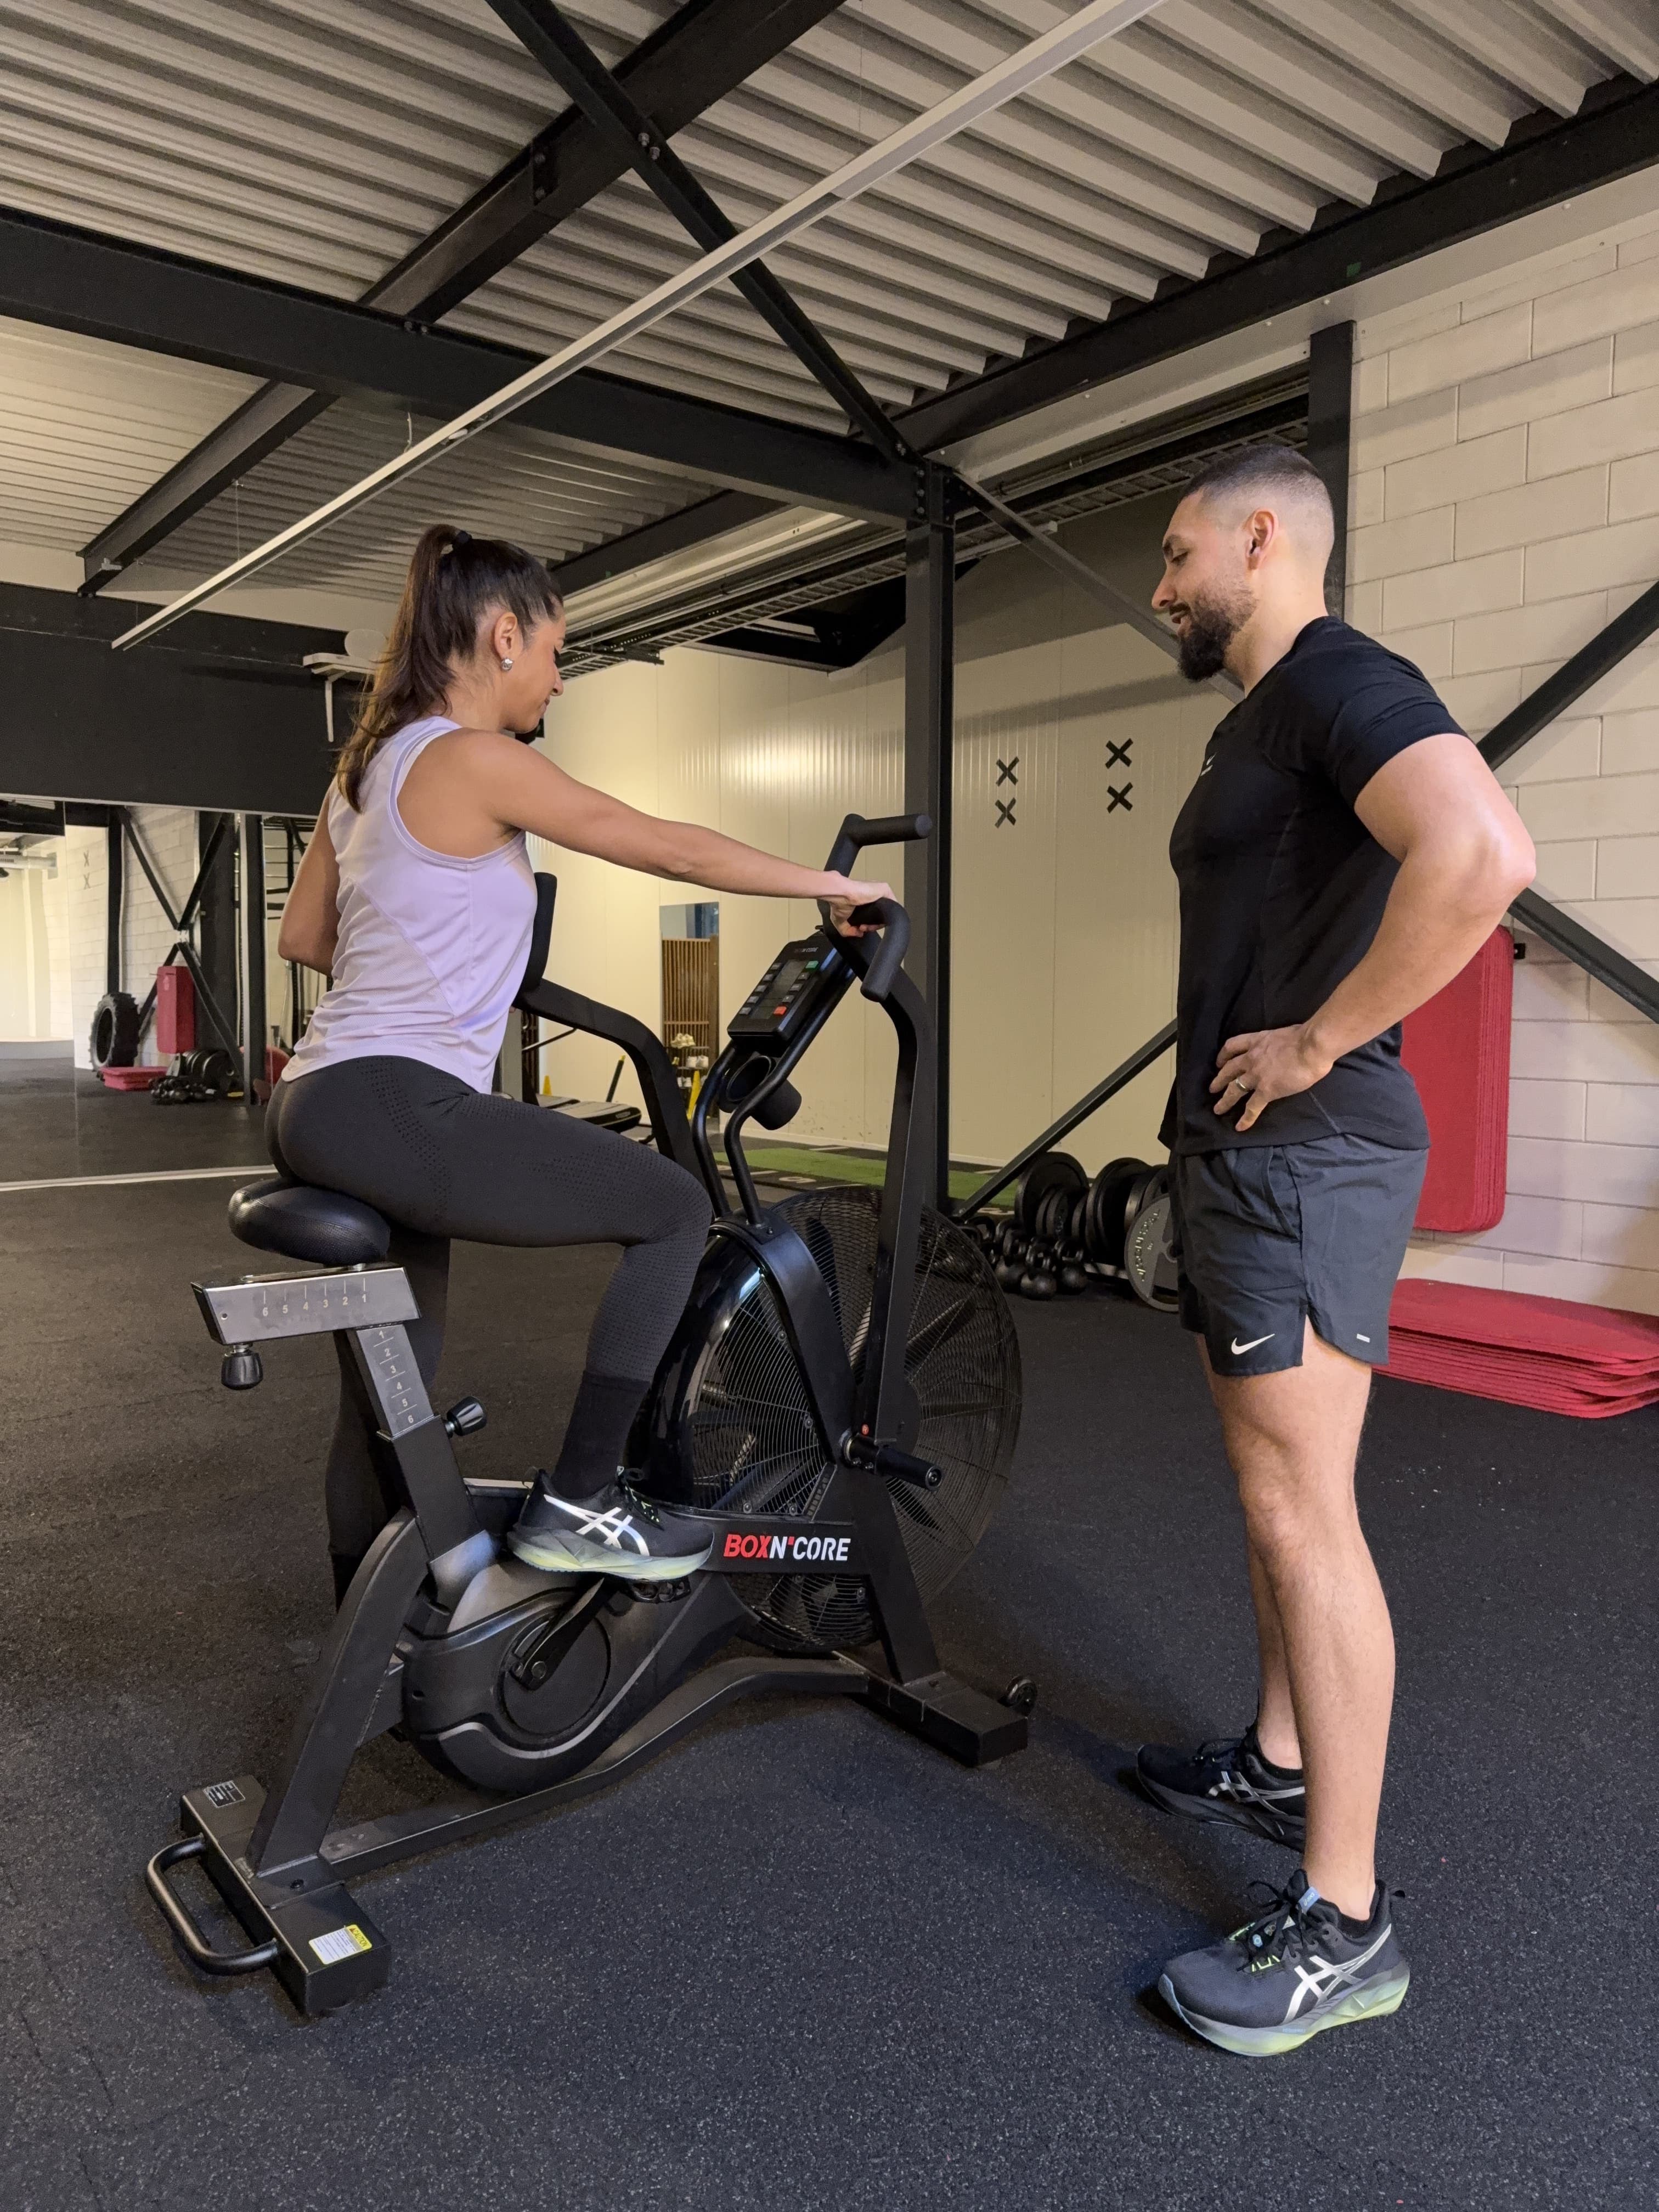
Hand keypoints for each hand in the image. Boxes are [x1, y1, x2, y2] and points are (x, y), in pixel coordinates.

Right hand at [822, 876, 891, 934]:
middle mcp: (872, 896)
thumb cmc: (838, 902)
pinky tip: (875, 922)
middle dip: (872, 926)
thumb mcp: (840, 921)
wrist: (840, 893)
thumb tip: (859, 933)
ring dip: (877, 924)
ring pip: (885, 913)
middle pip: (879, 915)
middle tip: (862, 928)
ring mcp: (879, 892)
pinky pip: (892, 907)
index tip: (859, 928)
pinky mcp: (884, 889)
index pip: (872, 916)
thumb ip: (849, 930)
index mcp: (864, 900)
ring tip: (866, 927)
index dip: (867, 925)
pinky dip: (886, 917)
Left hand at [1211, 1024, 1332, 1131]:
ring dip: (1224, 1100)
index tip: (1220, 1062)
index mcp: (1256, 1041)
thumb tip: (1286, 1048)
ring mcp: (1256, 1076)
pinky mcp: (1266, 1091)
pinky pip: (1252, 1107)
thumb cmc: (1305, 1037)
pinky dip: (1246, 1119)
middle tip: (1212, 1088)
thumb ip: (1278, 1043)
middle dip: (1219, 1080)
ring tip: (1217, 1109)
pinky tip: (1240, 1127)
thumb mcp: (1284, 1034)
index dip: (1223, 1055)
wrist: (1311, 1047)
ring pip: (1233, 1089)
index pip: (1232, 1046)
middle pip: (1229, 1070)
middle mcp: (1251, 1058)